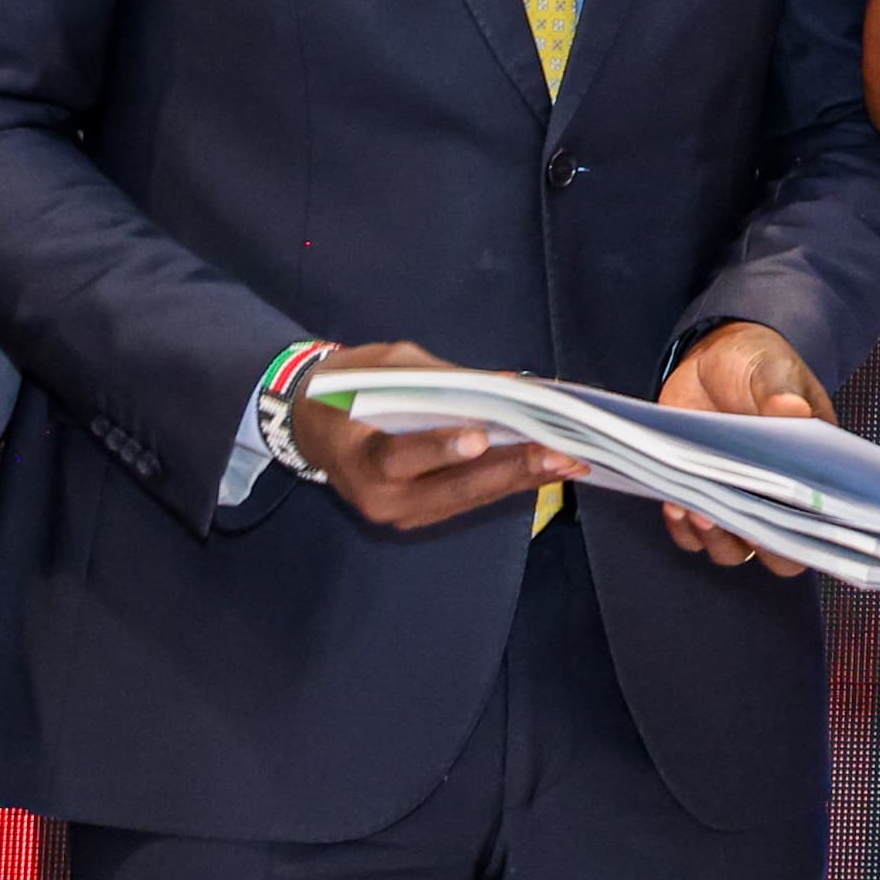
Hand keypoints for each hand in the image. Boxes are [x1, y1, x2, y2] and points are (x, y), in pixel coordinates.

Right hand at [293, 340, 578, 530]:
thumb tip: (506, 384)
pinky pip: (466, 501)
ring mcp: (398, 512)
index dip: (439, 447)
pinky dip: (505, 483)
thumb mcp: (386, 365)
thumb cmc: (347, 385)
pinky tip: (543, 469)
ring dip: (520, 481)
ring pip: (466, 500)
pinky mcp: (417, 514)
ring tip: (568, 462)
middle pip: (448, 488)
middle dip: (509, 469)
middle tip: (559, 453)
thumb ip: (440, 376)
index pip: (398, 457)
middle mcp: (377, 497)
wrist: (310, 423)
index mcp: (355, 455)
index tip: (480, 436)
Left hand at [656, 322, 835, 573]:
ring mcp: (737, 500)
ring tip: (698, 512)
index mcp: (812, 472)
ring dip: (715, 539)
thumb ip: (782, 394)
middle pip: (775, 553)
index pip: (818, 526)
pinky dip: (683, 527)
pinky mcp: (700, 495)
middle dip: (753, 544)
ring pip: (731, 550)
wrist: (714, 354)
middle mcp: (778, 497)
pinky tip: (675, 505)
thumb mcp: (774, 372)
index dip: (801, 538)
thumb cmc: (760, 364)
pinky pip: (692, 534)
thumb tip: (793, 411)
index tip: (776, 523)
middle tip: (730, 517)